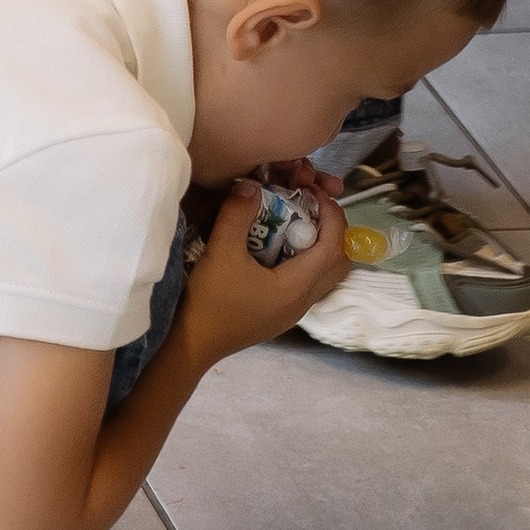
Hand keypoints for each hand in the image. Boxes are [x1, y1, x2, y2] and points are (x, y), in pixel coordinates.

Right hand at [175, 170, 351, 362]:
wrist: (191, 345)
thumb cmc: (208, 303)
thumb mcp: (220, 253)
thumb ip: (237, 214)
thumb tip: (250, 184)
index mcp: (297, 286)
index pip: (334, 246)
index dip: (332, 215)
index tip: (315, 193)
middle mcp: (303, 301)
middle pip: (338, 261)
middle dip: (331, 229)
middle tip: (310, 206)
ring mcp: (293, 311)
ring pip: (324, 273)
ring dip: (317, 245)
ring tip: (292, 223)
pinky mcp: (280, 315)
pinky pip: (307, 282)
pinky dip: (303, 260)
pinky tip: (274, 248)